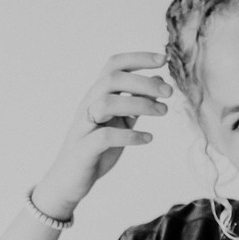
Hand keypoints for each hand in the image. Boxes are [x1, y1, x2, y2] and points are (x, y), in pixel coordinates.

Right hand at [32, 50, 172, 217]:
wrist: (69, 181)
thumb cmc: (96, 150)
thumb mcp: (121, 122)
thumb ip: (136, 103)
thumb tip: (158, 80)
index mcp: (97, 96)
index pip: (114, 66)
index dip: (137, 58)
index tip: (163, 59)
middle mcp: (88, 105)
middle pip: (112, 79)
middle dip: (144, 82)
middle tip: (169, 93)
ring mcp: (84, 126)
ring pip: (107, 103)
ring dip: (139, 104)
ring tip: (163, 112)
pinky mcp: (84, 149)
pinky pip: (105, 137)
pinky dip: (130, 135)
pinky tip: (148, 139)